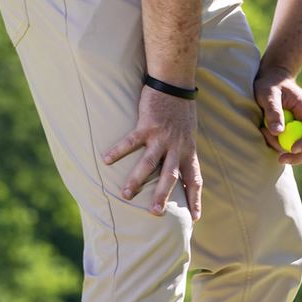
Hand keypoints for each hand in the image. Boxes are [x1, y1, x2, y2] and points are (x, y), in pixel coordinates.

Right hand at [103, 86, 200, 217]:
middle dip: (163, 196)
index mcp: (188, 150)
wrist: (175, 84)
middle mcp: (177, 146)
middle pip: (171, 176)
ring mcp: (162, 137)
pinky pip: (131, 141)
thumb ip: (183, 150)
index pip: (195, 179)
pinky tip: (106, 160)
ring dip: (136, 180)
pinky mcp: (148, 125)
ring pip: (150, 163)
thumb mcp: (189, 134)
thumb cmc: (180, 109)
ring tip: (125, 195)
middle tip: (155, 214)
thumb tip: (178, 165)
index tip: (196, 218)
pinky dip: (118, 151)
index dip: (196, 198)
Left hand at [253, 65, 301, 166]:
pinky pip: (289, 148)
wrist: (271, 81)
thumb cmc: (270, 84)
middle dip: (300, 156)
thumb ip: (273, 111)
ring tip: (263, 131)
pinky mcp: (293, 135)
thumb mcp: (268, 93)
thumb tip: (277, 132)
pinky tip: (265, 132)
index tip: (292, 149)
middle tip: (281, 159)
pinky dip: (276, 145)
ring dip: (282, 148)